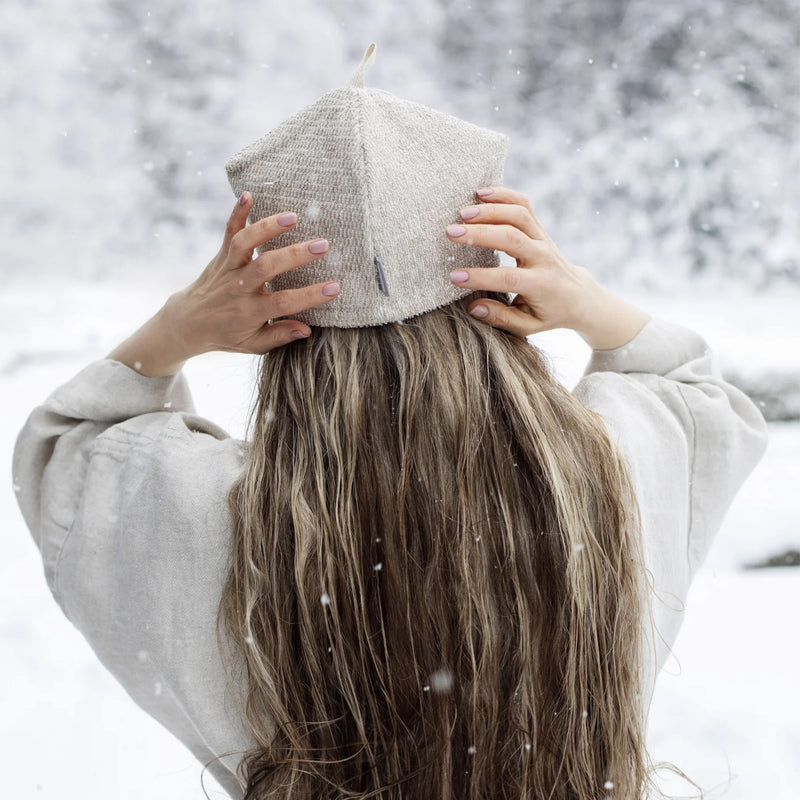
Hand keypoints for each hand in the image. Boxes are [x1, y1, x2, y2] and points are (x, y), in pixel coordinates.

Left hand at [107, 192, 339, 375]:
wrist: (187, 322)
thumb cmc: (227, 334)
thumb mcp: (254, 344)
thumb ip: (280, 335)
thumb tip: (308, 330)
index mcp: (249, 312)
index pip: (283, 303)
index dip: (310, 296)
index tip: (334, 288)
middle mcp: (238, 288)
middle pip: (266, 267)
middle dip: (295, 255)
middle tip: (323, 245)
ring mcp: (228, 268)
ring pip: (245, 243)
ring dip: (267, 227)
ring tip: (293, 217)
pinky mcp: (221, 255)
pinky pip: (227, 231)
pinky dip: (236, 212)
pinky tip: (249, 194)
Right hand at [446, 187, 650, 349]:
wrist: (578, 296)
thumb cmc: (548, 314)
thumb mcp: (527, 325)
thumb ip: (500, 318)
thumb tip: (473, 306)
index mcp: (540, 284)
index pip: (507, 277)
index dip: (479, 276)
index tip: (454, 277)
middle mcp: (543, 257)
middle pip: (512, 237)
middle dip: (479, 233)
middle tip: (450, 233)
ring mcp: (543, 239)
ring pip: (518, 215)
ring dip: (489, 210)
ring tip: (461, 213)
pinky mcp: (540, 228)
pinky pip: (523, 205)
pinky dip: (503, 195)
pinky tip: (480, 193)